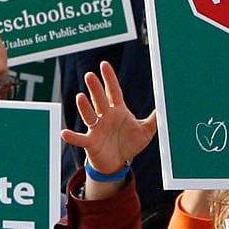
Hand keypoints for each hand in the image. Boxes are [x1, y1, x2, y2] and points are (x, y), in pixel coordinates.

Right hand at [61, 62, 156, 189]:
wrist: (118, 163)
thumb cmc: (129, 144)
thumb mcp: (145, 132)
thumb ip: (154, 119)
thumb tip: (164, 108)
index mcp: (118, 111)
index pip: (113, 91)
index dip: (109, 78)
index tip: (104, 65)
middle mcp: (105, 117)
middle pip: (100, 100)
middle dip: (95, 88)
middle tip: (90, 75)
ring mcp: (97, 129)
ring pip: (89, 115)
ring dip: (84, 107)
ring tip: (80, 97)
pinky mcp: (91, 143)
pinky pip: (80, 139)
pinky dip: (72, 136)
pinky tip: (64, 133)